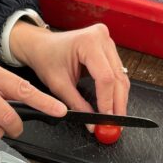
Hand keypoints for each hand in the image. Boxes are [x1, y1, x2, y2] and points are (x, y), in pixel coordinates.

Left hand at [9, 22, 129, 125]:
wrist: (41, 45)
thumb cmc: (46, 58)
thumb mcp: (59, 85)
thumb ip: (77, 104)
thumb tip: (93, 122)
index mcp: (88, 42)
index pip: (105, 77)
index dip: (107, 101)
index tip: (106, 118)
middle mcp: (101, 38)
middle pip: (117, 77)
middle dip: (117, 103)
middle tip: (115, 123)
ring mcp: (107, 42)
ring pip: (121, 76)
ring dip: (119, 98)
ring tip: (115, 117)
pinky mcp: (109, 49)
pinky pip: (118, 73)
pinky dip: (116, 90)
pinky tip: (113, 103)